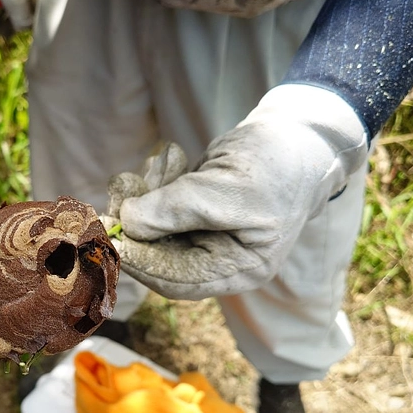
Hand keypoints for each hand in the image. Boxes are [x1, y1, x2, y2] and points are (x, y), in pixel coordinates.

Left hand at [103, 84, 367, 300]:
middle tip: (120, 191)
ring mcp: (207, 235)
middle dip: (137, 224)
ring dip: (144, 197)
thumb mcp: (227, 189)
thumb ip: (176, 209)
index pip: (174, 281)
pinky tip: (167, 160)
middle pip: (159, 256)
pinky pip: (162, 206)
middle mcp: (220, 260)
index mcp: (238, 270)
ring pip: (155, 228)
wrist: (301, 132)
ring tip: (151, 166)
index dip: (139, 260)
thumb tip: (127, 223)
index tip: (110, 233)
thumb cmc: (277, 164)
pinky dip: (156, 184)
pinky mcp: (196, 211)